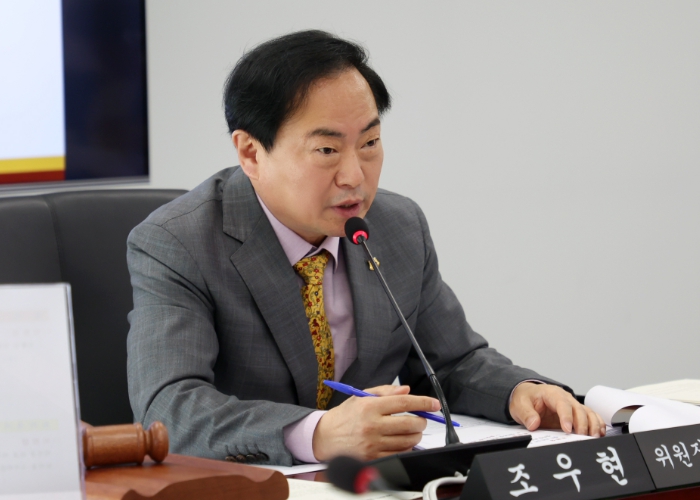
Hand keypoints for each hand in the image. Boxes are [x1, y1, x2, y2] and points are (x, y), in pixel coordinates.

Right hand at [312, 385, 439, 461]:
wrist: (325, 438)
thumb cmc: (345, 416)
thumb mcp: (361, 397)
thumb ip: (385, 392)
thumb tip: (406, 390)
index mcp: (370, 407)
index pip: (403, 403)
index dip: (423, 403)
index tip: (434, 404)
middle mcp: (372, 425)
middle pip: (410, 423)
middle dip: (421, 420)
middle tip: (420, 418)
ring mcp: (373, 444)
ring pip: (407, 440)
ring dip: (415, 435)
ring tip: (411, 430)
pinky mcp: (373, 458)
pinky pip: (399, 454)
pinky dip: (406, 447)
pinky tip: (401, 441)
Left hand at [509, 382, 605, 436]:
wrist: (527, 396)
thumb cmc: (525, 399)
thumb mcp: (520, 405)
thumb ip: (526, 414)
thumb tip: (533, 424)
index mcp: (551, 393)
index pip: (562, 403)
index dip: (566, 416)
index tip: (567, 429)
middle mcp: (565, 398)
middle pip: (578, 409)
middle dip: (582, 423)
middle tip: (582, 437)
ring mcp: (572, 406)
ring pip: (587, 412)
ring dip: (593, 424)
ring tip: (594, 437)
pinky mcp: (575, 415)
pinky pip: (590, 416)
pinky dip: (597, 424)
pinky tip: (600, 433)